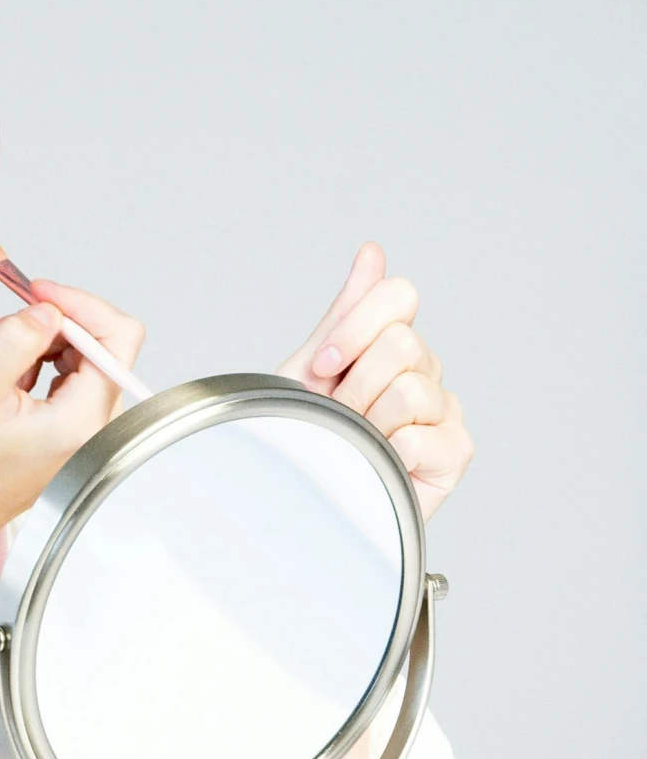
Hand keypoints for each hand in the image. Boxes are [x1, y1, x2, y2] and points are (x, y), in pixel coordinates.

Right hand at [0, 284, 142, 553]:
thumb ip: (16, 340)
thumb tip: (49, 309)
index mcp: (84, 418)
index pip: (117, 335)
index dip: (80, 303)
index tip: (38, 293)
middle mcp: (99, 427)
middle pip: (104, 343)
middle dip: (57, 322)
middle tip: (10, 325)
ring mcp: (91, 430)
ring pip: (88, 356)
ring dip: (47, 343)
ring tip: (3, 357)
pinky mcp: (78, 429)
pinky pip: (75, 376)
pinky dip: (46, 363)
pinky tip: (13, 377)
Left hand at [278, 242, 472, 521]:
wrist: (302, 505)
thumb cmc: (308, 437)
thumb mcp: (313, 370)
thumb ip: (346, 312)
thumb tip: (373, 252)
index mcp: (395, 344)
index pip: (399, 295)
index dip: (356, 325)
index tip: (323, 364)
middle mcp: (426, 371)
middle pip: (401, 342)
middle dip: (353, 384)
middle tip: (338, 416)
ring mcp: (445, 410)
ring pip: (409, 390)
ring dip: (367, 424)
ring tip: (355, 444)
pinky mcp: (456, 452)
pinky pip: (421, 438)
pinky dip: (387, 456)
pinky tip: (379, 467)